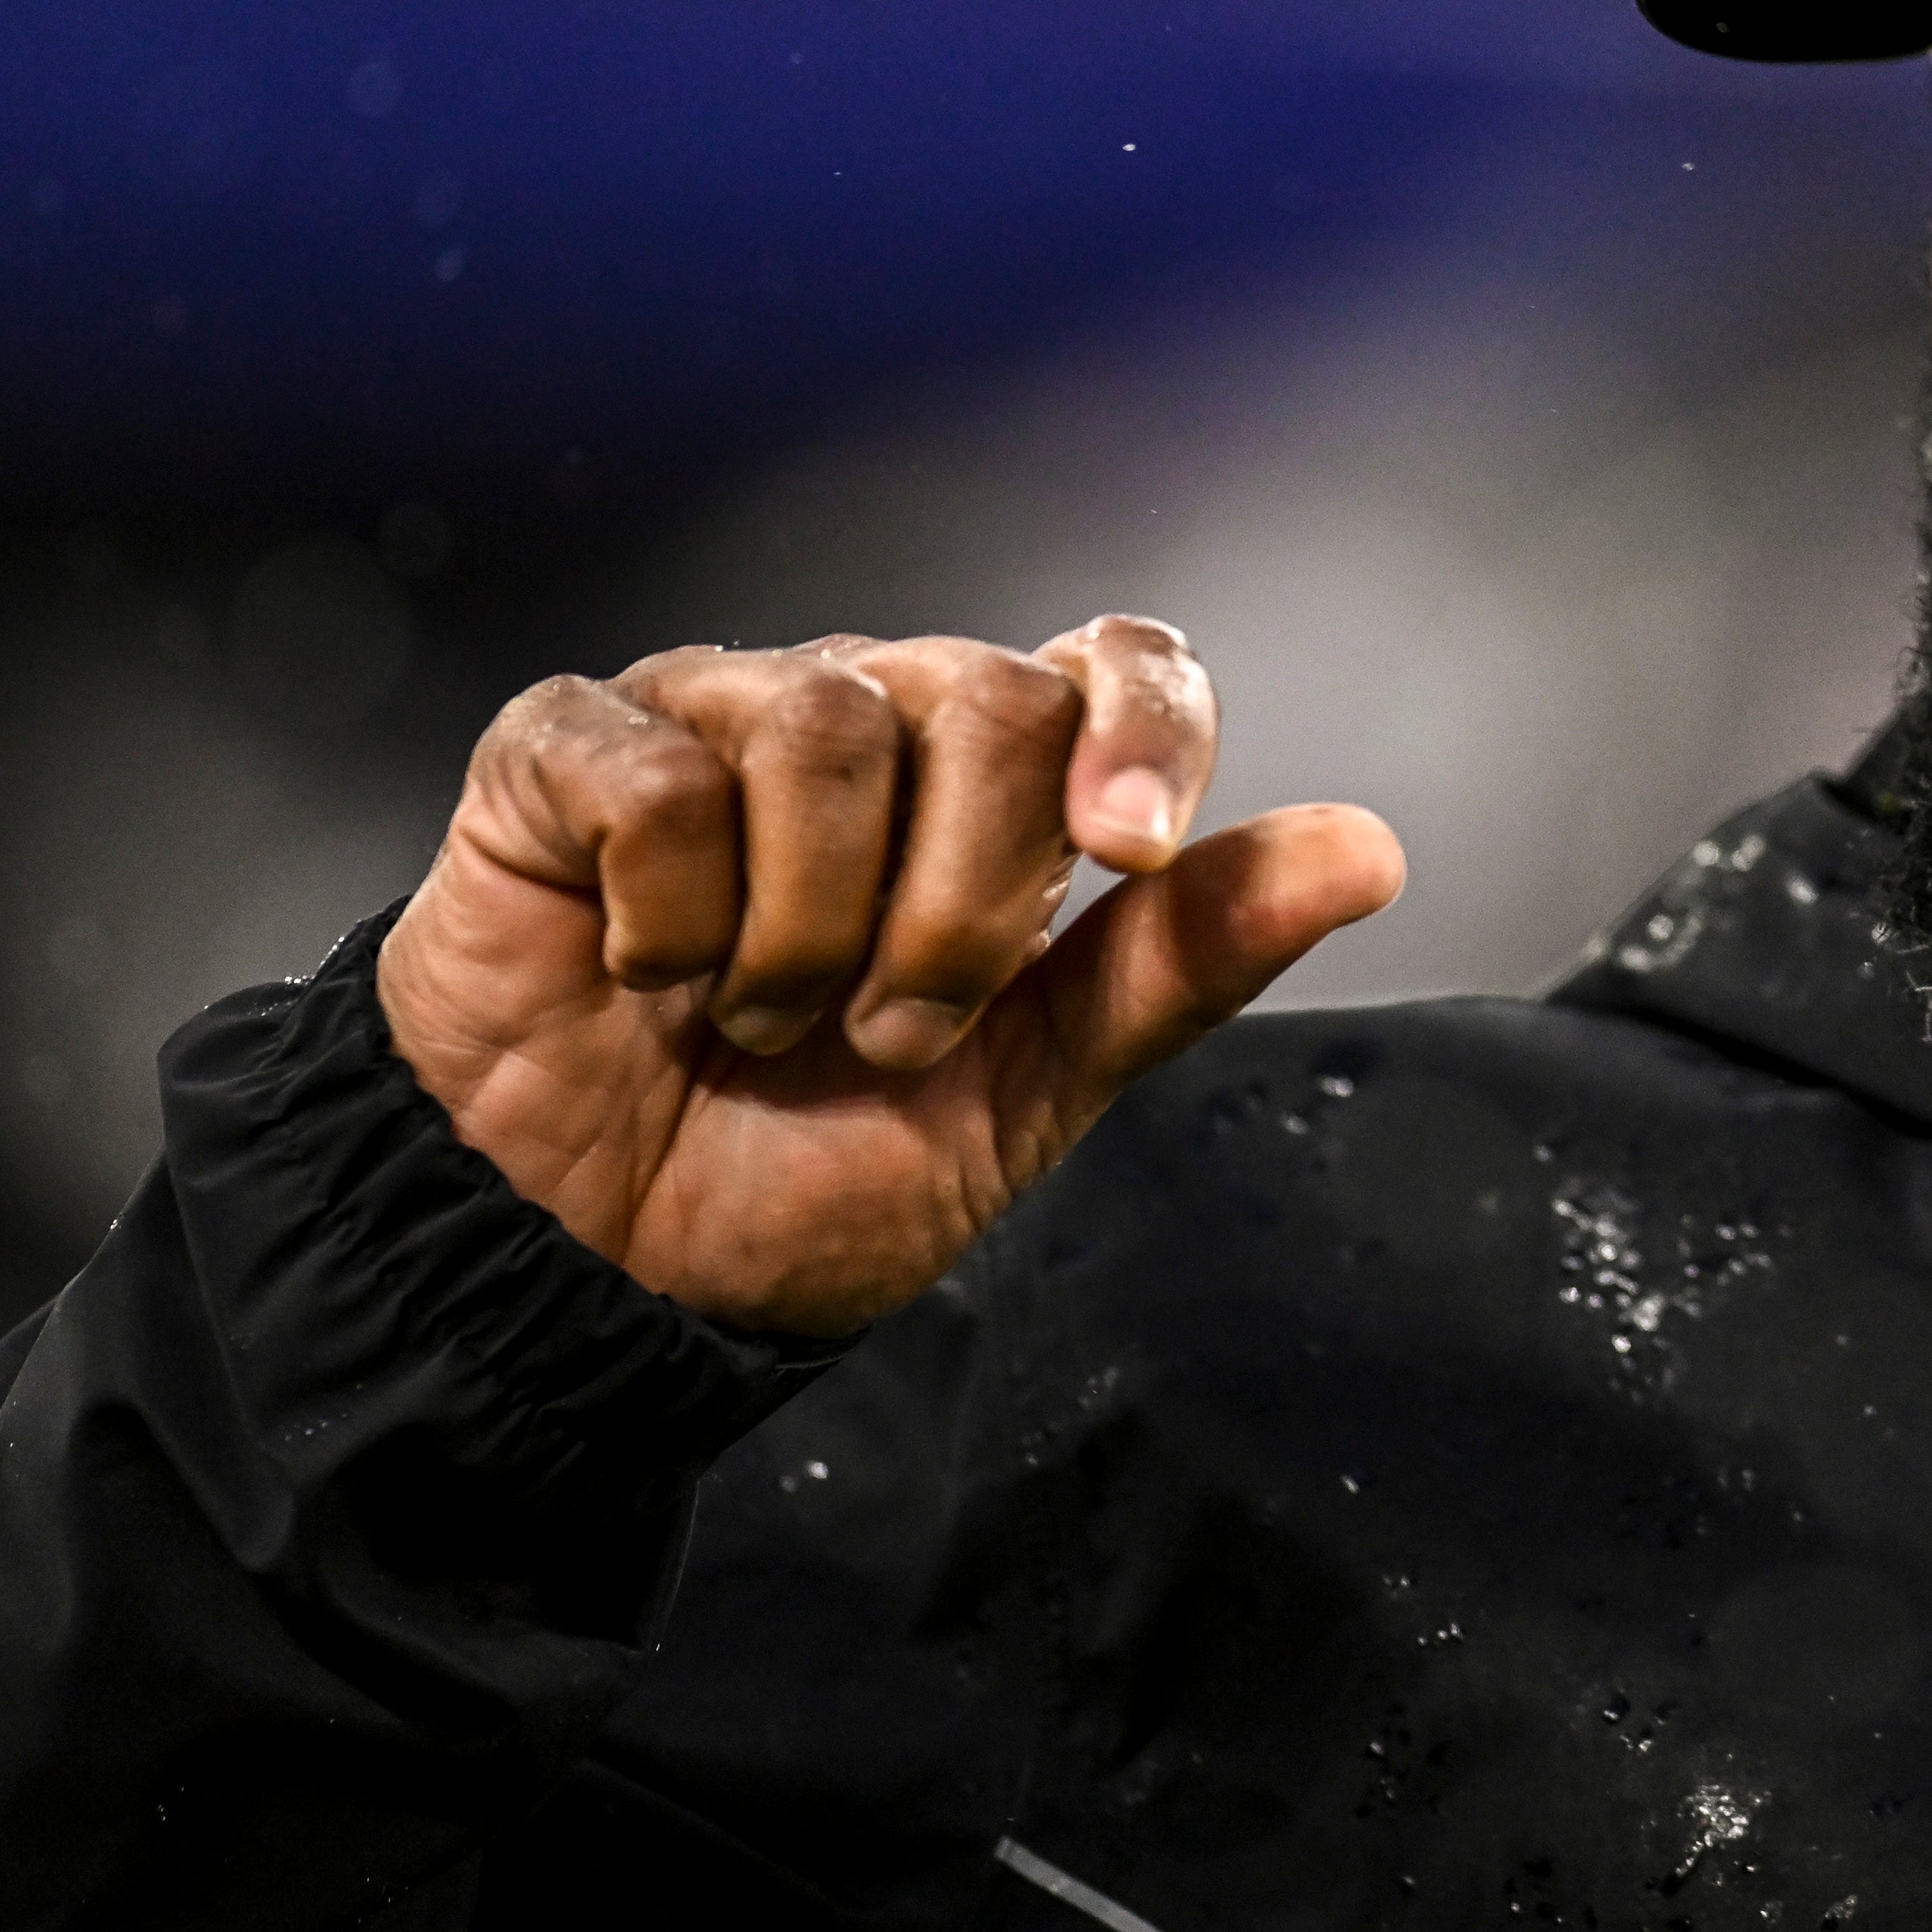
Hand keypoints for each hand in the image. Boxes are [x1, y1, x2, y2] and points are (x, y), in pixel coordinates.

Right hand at [376, 620, 1402, 1333]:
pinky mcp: (562, 753)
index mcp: (992, 787)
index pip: (1115, 660)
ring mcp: (712, 717)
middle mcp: (867, 716)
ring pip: (825, 724)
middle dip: (962, 907)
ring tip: (766, 1026)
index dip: (1144, 730)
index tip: (1128, 859)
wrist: (603, 1271)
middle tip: (892, 1031)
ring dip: (810, 932)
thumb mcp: (1029, 1091)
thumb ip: (1181, 963)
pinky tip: (645, 976)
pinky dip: (669, 915)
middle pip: (988, 697)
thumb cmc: (805, 1174)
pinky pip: (657, 774)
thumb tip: (1369, 850)